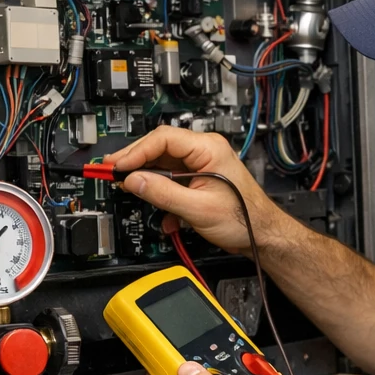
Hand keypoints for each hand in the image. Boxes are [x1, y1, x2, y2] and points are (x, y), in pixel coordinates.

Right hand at [108, 127, 286, 255]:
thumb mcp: (197, 208)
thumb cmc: (244, 219)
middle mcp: (204, 151)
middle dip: (136, 163)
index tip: (116, 165)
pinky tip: (164, 215)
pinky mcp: (199, 180)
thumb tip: (134, 180)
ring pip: (163, 167)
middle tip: (111, 172)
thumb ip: (162, 193)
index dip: (135, 151)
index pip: (162, 139)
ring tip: (130, 190)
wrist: (263, 236)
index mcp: (208, 149)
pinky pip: (172, 182)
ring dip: (148, 183)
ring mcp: (201, 165)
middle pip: (159, 149)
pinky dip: (163, 197)